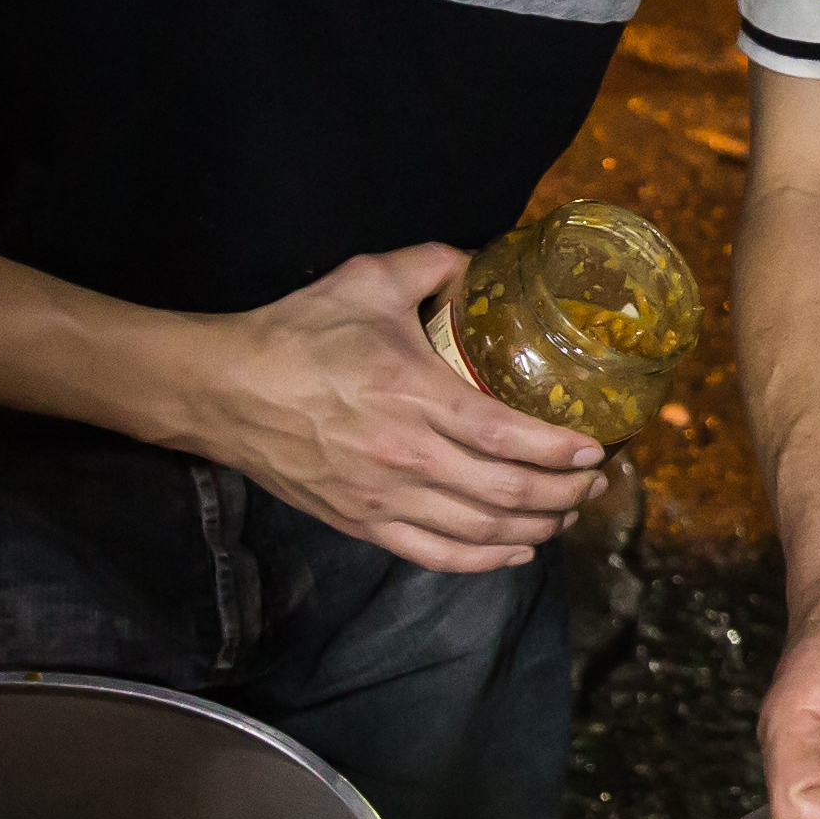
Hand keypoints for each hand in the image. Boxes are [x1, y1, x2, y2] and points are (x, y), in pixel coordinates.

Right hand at [169, 245, 606, 569]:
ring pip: (478, 531)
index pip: (504, 435)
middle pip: (504, 493)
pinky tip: (516, 550)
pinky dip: (484, 560)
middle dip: (562, 494)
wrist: (225, 390)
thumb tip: (483, 258)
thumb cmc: (297, 334)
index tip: (594, 449)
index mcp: (411, 394)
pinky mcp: (361, 522)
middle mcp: (404, 455)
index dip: (558, 450)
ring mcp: (382, 497)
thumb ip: (433, 264)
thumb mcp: (367, 280)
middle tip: (594, 483)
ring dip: (535, 528)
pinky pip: (436, 554)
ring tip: (567, 514)